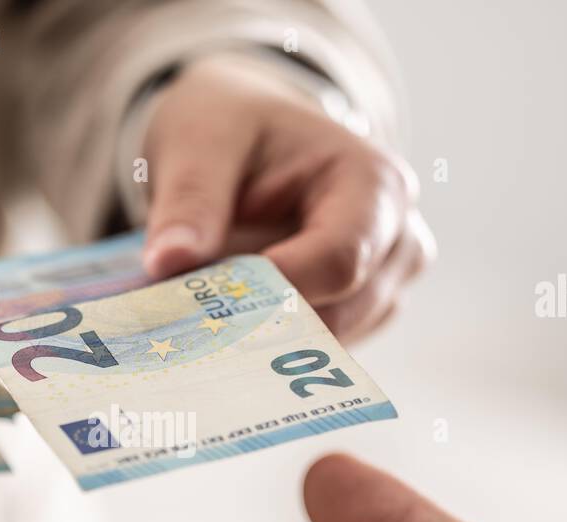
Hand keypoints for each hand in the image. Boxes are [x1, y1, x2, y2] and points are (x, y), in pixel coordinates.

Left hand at [139, 56, 433, 343]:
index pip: (340, 260)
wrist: (248, 135)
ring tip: (207, 313)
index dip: (276, 290)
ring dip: (264, 336)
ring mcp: (384, 283)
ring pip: (328, 342)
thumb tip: (169, 262)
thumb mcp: (202, 141)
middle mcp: (397, 238)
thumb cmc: (235, 127)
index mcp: (374, 182)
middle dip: (264, 321)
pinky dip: (270, 343)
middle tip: (192, 324)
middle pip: (338, 312)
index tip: (210, 303)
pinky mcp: (360, 315)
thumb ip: (190, 199)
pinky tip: (227, 326)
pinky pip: (318, 350)